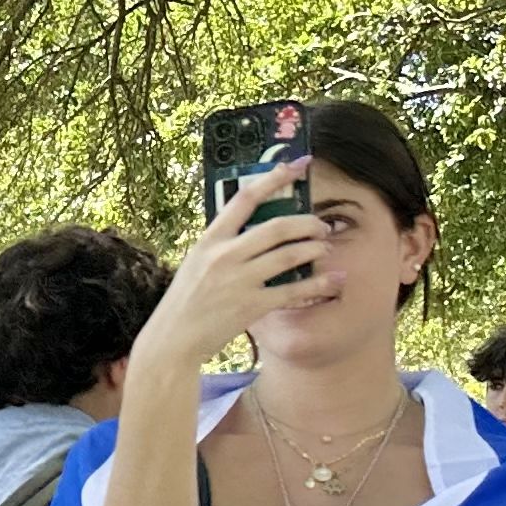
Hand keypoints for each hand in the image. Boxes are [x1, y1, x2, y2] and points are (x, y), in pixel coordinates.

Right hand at [134, 161, 325, 376]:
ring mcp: (238, 281)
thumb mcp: (196, 263)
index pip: (245, 198)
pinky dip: (318, 284)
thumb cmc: (185, 302)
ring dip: (315, 248)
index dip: (274, 178)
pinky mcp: (251, 306)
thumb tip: (254, 226)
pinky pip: (293, 290)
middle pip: (277, 226)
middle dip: (307, 222)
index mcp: (209, 240)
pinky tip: (333, 281)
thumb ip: (222, 244)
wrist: (171, 340)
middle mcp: (224, 256)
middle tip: (320, 226)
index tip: (295, 165)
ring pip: (290, 254)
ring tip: (324, 248)